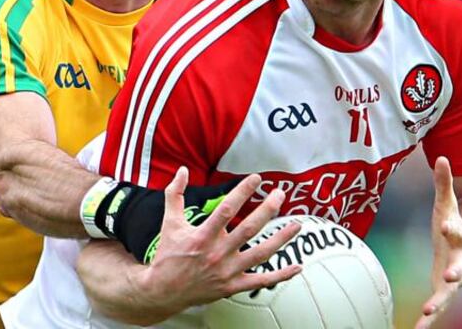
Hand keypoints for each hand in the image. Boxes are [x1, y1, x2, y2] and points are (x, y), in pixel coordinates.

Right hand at [134, 167, 302, 318]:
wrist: (164, 291)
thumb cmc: (168, 255)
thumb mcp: (170, 222)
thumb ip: (175, 195)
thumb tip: (182, 171)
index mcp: (203, 236)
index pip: (227, 209)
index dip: (243, 192)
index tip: (256, 178)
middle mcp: (218, 253)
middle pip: (249, 229)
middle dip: (268, 209)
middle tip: (280, 195)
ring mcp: (228, 271)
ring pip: (261, 254)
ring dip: (281, 239)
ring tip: (297, 225)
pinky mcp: (233, 286)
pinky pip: (262, 281)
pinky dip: (281, 275)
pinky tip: (297, 266)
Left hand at [416, 157, 461, 328]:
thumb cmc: (458, 225)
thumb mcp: (450, 205)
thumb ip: (445, 184)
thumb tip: (442, 157)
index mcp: (461, 238)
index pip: (458, 231)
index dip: (454, 228)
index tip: (448, 227)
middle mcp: (461, 261)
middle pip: (459, 267)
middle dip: (456, 272)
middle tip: (452, 277)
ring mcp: (455, 279)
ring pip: (448, 293)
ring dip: (439, 304)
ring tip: (428, 315)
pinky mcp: (445, 291)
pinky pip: (437, 307)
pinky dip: (428, 320)